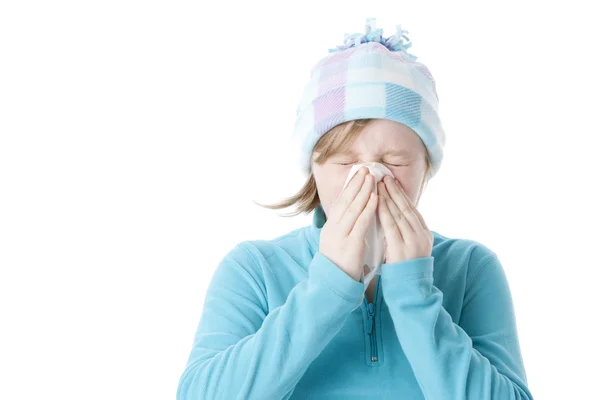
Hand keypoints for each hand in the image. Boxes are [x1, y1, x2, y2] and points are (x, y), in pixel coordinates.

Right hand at [319, 167, 378, 281]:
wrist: (333, 284)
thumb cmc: (339, 264)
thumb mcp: (338, 242)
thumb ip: (344, 228)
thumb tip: (353, 214)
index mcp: (331, 227)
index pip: (341, 201)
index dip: (350, 186)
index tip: (358, 173)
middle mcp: (333, 228)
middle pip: (346, 200)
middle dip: (357, 183)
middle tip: (366, 168)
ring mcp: (341, 235)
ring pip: (353, 208)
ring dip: (363, 191)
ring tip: (372, 177)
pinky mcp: (351, 244)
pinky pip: (361, 222)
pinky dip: (368, 208)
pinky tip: (375, 198)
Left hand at [377, 175, 432, 263]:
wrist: (411, 289)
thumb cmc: (406, 268)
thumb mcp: (410, 247)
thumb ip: (406, 232)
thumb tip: (395, 215)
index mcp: (425, 233)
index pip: (411, 209)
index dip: (401, 194)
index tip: (392, 181)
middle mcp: (421, 235)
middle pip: (406, 207)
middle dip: (394, 191)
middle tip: (384, 176)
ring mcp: (413, 241)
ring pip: (399, 213)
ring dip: (388, 197)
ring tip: (378, 184)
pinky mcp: (402, 248)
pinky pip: (391, 225)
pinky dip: (384, 211)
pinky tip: (377, 201)